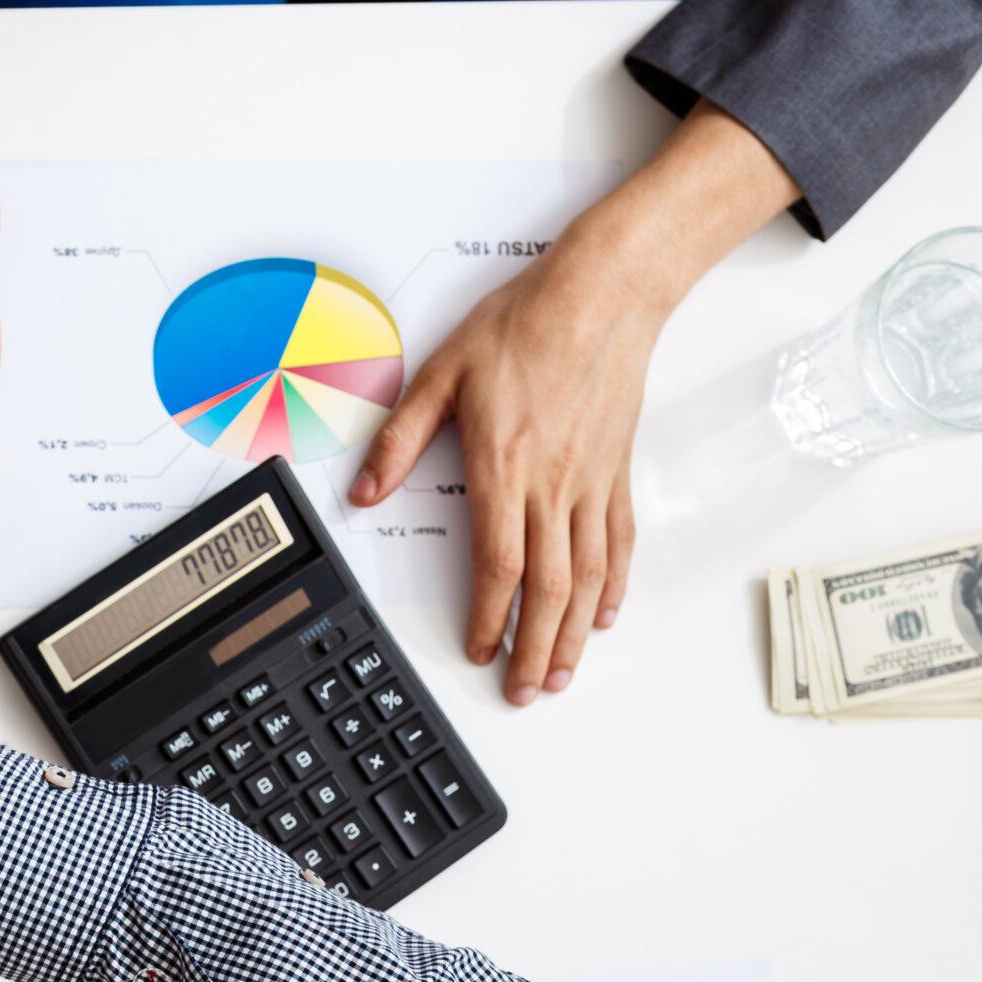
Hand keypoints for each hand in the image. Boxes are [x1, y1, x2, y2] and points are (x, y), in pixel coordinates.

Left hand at [349, 237, 654, 705]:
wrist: (603, 292)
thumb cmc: (525, 324)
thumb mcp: (440, 373)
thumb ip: (400, 439)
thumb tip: (363, 488)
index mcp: (503, 468)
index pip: (497, 564)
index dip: (488, 617)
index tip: (477, 650)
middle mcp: (552, 485)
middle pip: (547, 588)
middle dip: (533, 648)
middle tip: (522, 690)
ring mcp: (590, 482)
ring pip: (587, 576)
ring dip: (573, 634)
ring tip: (559, 673)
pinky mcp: (616, 471)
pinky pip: (618, 542)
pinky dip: (612, 585)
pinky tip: (604, 614)